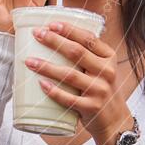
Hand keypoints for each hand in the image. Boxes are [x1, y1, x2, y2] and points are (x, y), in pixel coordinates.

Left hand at [23, 20, 134, 144]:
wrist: (115, 120)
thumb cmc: (101, 89)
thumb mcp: (101, 69)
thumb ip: (87, 55)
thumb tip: (55, 36)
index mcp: (108, 58)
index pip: (89, 38)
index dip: (69, 29)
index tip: (51, 24)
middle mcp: (107, 72)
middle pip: (77, 52)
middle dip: (54, 41)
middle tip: (36, 34)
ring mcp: (100, 90)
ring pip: (70, 75)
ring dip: (47, 66)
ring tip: (29, 61)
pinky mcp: (91, 108)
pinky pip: (68, 99)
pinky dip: (54, 91)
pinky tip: (41, 84)